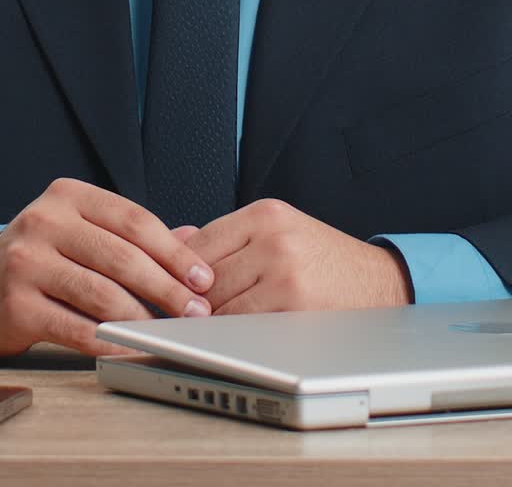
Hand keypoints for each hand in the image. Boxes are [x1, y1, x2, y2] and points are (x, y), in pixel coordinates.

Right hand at [0, 178, 213, 355]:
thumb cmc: (45, 255)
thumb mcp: (84, 231)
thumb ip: (132, 235)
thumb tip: (192, 240)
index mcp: (68, 195)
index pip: (134, 220)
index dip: (174, 252)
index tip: (202, 278)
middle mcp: (44, 221)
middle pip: (122, 256)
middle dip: (167, 288)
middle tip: (196, 311)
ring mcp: (26, 262)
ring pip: (101, 293)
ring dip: (143, 318)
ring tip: (168, 331)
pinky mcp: (16, 304)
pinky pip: (75, 328)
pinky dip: (110, 342)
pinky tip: (132, 348)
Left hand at [176, 200, 411, 314]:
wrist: (380, 281)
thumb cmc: (323, 258)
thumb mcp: (277, 230)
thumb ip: (226, 236)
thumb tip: (173, 237)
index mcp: (265, 214)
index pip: (199, 242)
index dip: (179, 271)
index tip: (170, 288)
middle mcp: (274, 239)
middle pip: (205, 277)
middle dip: (191, 301)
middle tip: (181, 316)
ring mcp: (285, 273)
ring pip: (220, 305)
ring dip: (209, 322)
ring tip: (205, 328)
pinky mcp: (295, 308)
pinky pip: (244, 327)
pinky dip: (232, 335)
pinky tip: (234, 336)